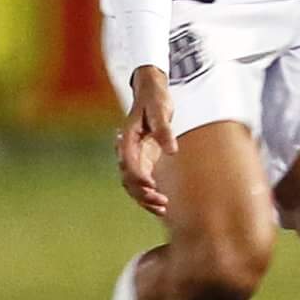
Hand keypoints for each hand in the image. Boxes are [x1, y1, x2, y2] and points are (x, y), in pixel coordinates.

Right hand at [116, 66, 175, 215]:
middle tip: (161, 202)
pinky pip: (142, 182)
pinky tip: (162, 204)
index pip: (128, 163)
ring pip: (133, 185)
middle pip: (128, 179)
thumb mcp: (161, 111)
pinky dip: (149, 194)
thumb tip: (172, 151)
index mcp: (127, 139)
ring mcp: (134, 157)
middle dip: (143, 193)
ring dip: (145, 199)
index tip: (151, 186)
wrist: (151, 92)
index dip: (138, 176)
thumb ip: (165, 131)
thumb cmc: (155, 99)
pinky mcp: (142, 160)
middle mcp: (127, 151)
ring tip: (163, 208)